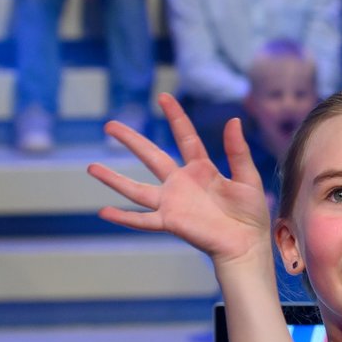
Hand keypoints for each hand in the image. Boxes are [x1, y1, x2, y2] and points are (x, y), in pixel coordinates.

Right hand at [87, 93, 271, 266]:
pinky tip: (104, 211)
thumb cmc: (250, 214)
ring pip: (137, 189)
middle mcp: (182, 183)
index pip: (185, 137)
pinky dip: (124, 217)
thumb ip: (237, 152)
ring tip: (91, 167)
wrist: (247, 244)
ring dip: (113, 179)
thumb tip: (233, 120)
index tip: (164, 97)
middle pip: (151, 156)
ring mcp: (173, 202)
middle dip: (132, 141)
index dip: (175, 117)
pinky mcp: (170, 222)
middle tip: (110, 125)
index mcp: (202, 169)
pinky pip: (143, 220)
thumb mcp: (247, 178)